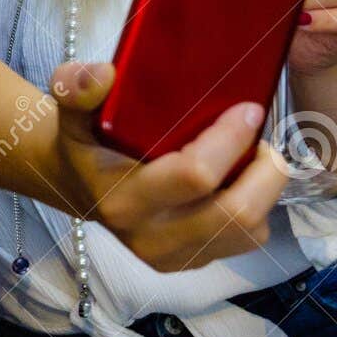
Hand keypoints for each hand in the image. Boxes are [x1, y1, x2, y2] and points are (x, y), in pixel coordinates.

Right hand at [47, 63, 286, 272]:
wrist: (77, 186)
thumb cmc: (85, 141)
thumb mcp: (71, 108)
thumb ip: (75, 85)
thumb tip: (105, 74)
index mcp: (122, 199)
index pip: (195, 175)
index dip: (231, 139)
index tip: (245, 108)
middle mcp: (150, 237)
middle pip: (236, 213)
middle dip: (266, 170)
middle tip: (261, 136)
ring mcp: (174, 256)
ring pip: (250, 230)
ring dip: (265, 190)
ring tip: (254, 156)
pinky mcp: (192, 262)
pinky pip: (247, 240)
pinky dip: (258, 208)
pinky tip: (241, 180)